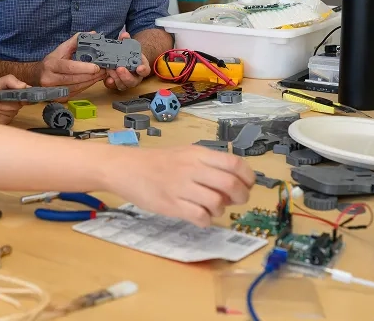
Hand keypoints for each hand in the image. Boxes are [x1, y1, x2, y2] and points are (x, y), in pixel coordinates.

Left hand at [0, 74, 29, 124]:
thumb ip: (9, 81)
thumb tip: (24, 85)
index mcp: (9, 91)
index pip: (24, 92)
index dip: (27, 93)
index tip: (26, 94)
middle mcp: (10, 102)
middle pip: (20, 102)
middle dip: (7, 100)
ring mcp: (6, 114)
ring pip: (12, 111)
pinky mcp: (2, 124)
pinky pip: (5, 119)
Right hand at [38, 33, 106, 95]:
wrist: (36, 76)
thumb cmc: (51, 61)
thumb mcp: (61, 49)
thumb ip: (76, 41)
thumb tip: (92, 34)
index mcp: (51, 65)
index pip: (69, 67)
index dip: (84, 68)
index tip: (97, 67)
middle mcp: (50, 79)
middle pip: (74, 79)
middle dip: (91, 75)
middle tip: (104, 70)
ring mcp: (54, 91)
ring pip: (77, 87)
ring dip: (91, 81)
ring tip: (101, 75)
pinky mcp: (59, 98)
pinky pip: (76, 92)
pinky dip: (86, 86)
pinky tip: (93, 80)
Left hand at [104, 31, 150, 90]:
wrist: (124, 60)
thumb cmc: (129, 54)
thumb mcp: (129, 46)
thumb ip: (127, 40)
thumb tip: (124, 35)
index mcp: (141, 68)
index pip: (145, 71)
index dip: (143, 70)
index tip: (139, 68)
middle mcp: (135, 78)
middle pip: (132, 81)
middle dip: (126, 76)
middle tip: (119, 68)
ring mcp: (125, 82)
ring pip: (122, 85)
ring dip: (116, 78)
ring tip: (110, 69)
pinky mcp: (116, 84)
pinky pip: (113, 86)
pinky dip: (110, 83)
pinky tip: (107, 79)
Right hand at [105, 146, 254, 226]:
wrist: (126, 168)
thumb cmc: (158, 162)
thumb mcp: (185, 153)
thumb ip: (208, 164)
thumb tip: (235, 182)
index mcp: (198, 154)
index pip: (234, 163)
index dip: (248, 177)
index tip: (248, 185)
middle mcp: (192, 168)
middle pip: (230, 184)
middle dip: (241, 196)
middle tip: (236, 201)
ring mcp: (181, 187)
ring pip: (217, 203)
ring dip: (220, 209)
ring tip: (211, 207)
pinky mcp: (171, 205)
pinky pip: (200, 217)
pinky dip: (206, 220)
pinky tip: (199, 216)